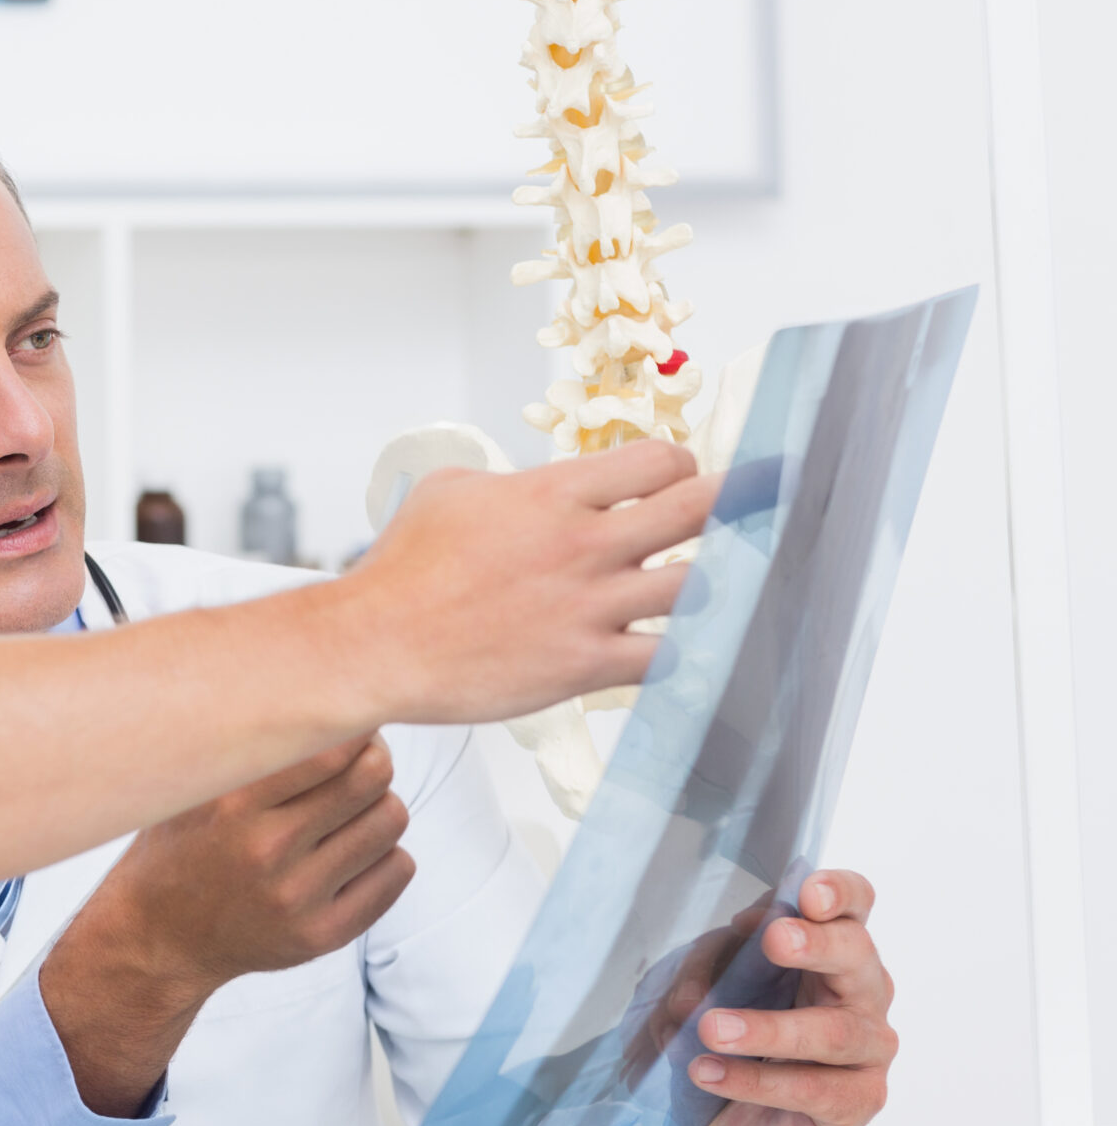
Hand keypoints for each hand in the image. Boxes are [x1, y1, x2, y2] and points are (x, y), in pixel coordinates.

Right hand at [40, 736, 413, 1115]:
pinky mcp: (321, 935)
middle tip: (358, 765)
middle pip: (372, 777)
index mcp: (233, 805)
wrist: (157, 937)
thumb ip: (245, 746)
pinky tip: (351, 855)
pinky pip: (396, 872)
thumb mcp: (193, 788)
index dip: (354, 726)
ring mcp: (296, 898)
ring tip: (348, 814)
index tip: (348, 726)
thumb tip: (312, 688)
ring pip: (390, 821)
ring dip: (378, 808)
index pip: (331, 746)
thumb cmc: (181, 850)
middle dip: (373, 761)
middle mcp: (266, 850)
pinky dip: (384, 855)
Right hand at [341, 439, 717, 724]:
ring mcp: (590, 607)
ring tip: (718, 587)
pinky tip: (690, 651)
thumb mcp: (449, 491)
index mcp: (555, 493)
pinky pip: (668, 657)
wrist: (374, 645)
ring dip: (714, 584)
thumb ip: (509, 481)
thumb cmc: (401, 571)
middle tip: (750, 512)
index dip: (679, 468)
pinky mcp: (585, 665)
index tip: (677, 483)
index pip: (662, 460)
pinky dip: (688, 654)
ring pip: (699, 585)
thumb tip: (530, 482)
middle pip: (701, 509)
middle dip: (735, 505)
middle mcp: (584, 544)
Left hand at [658, 871, 897, 1125]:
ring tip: (711, 1029)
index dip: (840, 893)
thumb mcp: (703, 987)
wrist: (721, 1125)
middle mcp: (861, 993)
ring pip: (832, 1031)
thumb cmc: (728, 1041)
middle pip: (857, 957)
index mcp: (831, 950)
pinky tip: (709, 1073)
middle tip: (776, 939)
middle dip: (818, 945)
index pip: (854, 907)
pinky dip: (754, 1080)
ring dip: (768, 1028)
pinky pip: (811, 1089)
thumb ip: (713, 960)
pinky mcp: (856, 1103)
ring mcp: (868, 1050)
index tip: (808, 892)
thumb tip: (720, 957)